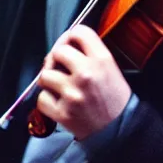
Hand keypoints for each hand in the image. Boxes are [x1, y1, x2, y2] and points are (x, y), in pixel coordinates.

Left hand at [37, 24, 130, 140]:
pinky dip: (46, 100)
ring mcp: (73, 93)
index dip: (70, 36)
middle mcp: (86, 73)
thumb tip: (67, 43)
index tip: (69, 44)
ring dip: (49, 80)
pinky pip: (42, 98)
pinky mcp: (63, 112)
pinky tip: (57, 101)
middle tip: (60, 66)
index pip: (79, 32)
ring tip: (58, 85)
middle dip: (57, 59)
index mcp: (102, 60)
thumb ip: (91, 52)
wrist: (120, 131)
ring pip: (45, 75)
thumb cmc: (115, 99)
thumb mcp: (111, 68)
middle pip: (58, 51)